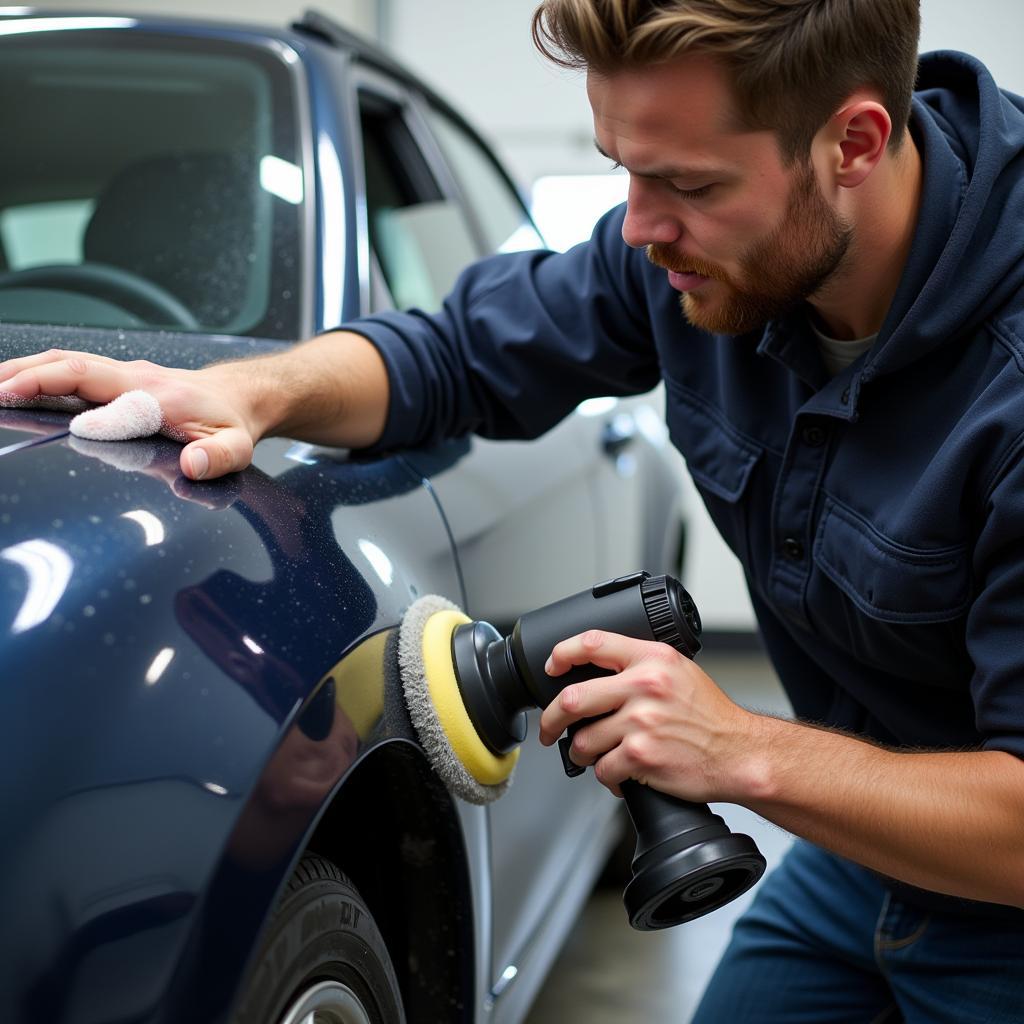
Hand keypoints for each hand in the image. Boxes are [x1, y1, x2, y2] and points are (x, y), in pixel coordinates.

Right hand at [0, 348, 261, 479]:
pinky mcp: (117, 377)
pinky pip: (72, 368)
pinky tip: (15, 386)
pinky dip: (39, 373)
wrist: (239, 397)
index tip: (48, 417)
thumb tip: (193, 466)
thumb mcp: (237, 447)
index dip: (79, 409)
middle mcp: (136, 378)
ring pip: (67, 362)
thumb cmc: (232, 423)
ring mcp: (124, 374)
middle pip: (74, 367)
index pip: (109, 398)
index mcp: (159, 396)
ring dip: (26, 371)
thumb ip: (219, 458)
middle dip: (29, 377)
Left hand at [538, 630, 760, 800]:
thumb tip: (596, 674)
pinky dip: (606, 776)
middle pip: (572, 698)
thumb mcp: (679, 672)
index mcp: (652, 659)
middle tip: (549, 728)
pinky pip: (602, 769)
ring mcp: (641, 722)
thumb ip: (640, 666)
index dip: (562, 653)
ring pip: (583, 740)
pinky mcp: (641, 756)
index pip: (593, 643)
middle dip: (551, 719)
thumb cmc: (711, 716)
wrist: (739, 753)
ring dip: (582, 753)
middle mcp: (644, 686)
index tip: (552, 665)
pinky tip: (619, 773)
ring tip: (595, 755)